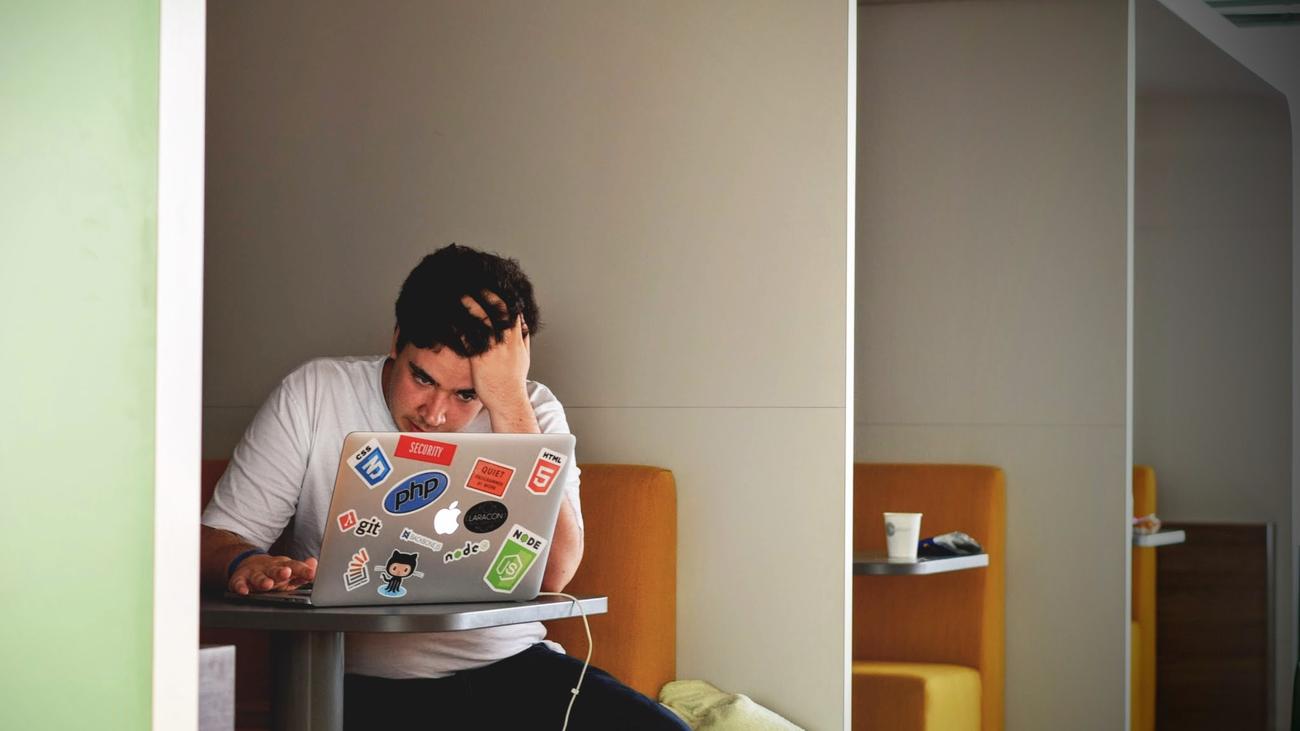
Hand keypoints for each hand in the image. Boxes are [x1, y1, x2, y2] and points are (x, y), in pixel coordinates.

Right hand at [228, 554, 317, 594]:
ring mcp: (254, 573)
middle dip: (281, 572)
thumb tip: (315, 564)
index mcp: (283, 566)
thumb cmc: (274, 572)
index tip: (311, 574)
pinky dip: (240, 587)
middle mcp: (269, 568)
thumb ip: (302, 571)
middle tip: (287, 573)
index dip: (303, 570)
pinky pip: (239, 583)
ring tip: (267, 585)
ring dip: (262, 580)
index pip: (295, 567)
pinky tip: (244, 591)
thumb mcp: (289, 570)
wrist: (249, 563)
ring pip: (258, 576)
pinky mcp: (240, 578)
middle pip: (276, 569)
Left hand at [461, 291, 531, 415]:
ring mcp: (494, 349)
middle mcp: (507, 341)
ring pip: (483, 319)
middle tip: (475, 283)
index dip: (503, 296)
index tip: (494, 287)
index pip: (513, 310)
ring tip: (461, 294)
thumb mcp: (524, 357)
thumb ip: (523, 339)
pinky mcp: (480, 358)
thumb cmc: (513, 382)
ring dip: (471, 304)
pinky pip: (469, 337)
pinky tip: (451, 318)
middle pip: (499, 309)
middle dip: (487, 294)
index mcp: (517, 339)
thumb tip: (524, 325)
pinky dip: (461, 325)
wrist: (508, 400)